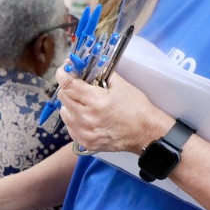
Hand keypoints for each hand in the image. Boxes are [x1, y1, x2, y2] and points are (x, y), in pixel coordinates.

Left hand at [56, 71, 172, 154]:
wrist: (146, 133)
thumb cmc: (136, 108)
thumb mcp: (121, 85)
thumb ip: (101, 74)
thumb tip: (86, 66)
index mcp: (95, 101)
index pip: (67, 84)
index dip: (63, 73)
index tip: (65, 69)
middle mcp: (86, 118)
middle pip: (63, 97)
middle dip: (69, 87)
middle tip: (78, 85)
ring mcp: (84, 133)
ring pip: (64, 112)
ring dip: (70, 104)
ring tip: (83, 103)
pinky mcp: (85, 142)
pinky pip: (70, 127)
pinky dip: (74, 119)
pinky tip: (86, 116)